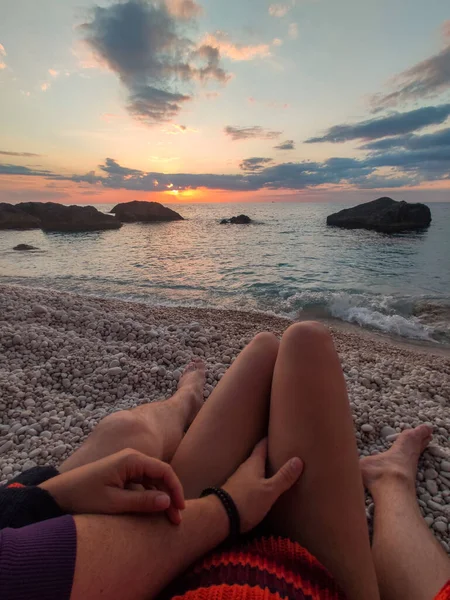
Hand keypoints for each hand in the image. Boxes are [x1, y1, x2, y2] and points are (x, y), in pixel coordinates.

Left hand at [39, 449, 184, 524]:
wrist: (58, 495)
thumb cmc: (84, 497)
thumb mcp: (114, 503)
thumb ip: (142, 501)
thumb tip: (168, 501)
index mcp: (131, 459)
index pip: (164, 470)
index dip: (176, 489)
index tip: (180, 509)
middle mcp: (131, 459)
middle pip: (160, 475)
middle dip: (170, 496)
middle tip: (176, 520)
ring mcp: (127, 467)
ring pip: (153, 481)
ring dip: (162, 498)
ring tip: (168, 519)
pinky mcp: (122, 475)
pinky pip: (143, 484)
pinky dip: (151, 497)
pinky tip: (154, 512)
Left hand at [222, 438, 302, 532]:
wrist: (219, 518)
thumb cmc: (246, 501)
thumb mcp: (269, 490)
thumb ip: (283, 477)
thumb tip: (298, 459)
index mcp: (253, 463)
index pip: (262, 445)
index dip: (269, 438)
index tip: (277, 431)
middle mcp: (244, 469)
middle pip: (257, 457)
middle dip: (267, 454)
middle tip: (279, 450)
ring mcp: (238, 481)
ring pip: (253, 470)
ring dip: (262, 468)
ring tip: (274, 469)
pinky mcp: (236, 493)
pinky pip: (250, 482)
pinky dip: (258, 481)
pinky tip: (262, 488)